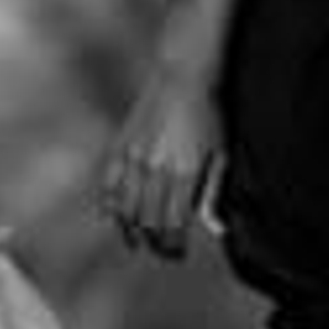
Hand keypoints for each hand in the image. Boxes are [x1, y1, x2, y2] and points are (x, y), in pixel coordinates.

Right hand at [100, 67, 223, 259]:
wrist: (182, 75)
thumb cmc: (209, 114)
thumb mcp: (219, 153)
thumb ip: (214, 191)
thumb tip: (217, 228)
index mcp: (185, 173)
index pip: (173, 226)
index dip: (173, 247)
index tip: (178, 253)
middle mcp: (156, 169)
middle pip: (148, 223)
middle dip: (155, 243)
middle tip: (162, 250)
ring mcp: (134, 158)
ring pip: (125, 210)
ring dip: (131, 230)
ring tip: (139, 240)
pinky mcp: (120, 147)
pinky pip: (108, 186)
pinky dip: (111, 206)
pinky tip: (116, 216)